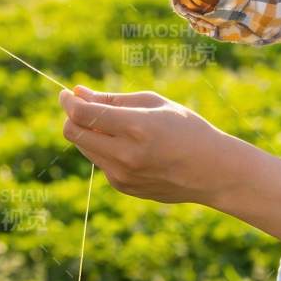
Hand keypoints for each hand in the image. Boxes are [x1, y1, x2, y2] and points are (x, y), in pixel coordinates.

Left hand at [58, 85, 230, 203]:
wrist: (213, 171)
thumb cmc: (186, 129)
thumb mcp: (153, 104)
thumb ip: (111, 100)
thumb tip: (77, 93)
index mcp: (136, 127)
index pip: (83, 114)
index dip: (68, 101)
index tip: (67, 93)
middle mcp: (125, 154)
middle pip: (73, 133)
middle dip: (71, 117)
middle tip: (81, 105)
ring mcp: (122, 175)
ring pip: (84, 148)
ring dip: (88, 133)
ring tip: (115, 125)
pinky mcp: (123, 187)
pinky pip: (100, 163)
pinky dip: (104, 149)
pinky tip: (130, 146)